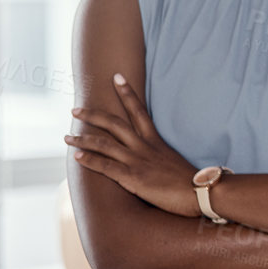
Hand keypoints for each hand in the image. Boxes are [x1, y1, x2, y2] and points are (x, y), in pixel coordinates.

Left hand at [67, 74, 199, 216]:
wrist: (201, 191)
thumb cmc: (191, 180)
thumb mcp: (173, 160)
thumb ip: (158, 155)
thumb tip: (152, 157)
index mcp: (155, 140)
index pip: (139, 110)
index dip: (127, 92)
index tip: (117, 77)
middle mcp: (145, 147)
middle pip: (115, 124)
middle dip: (93, 115)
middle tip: (75, 109)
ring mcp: (138, 161)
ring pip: (105, 144)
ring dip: (83, 139)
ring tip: (66, 137)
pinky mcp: (133, 178)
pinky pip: (106, 166)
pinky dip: (90, 160)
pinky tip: (76, 157)